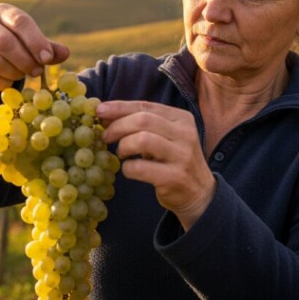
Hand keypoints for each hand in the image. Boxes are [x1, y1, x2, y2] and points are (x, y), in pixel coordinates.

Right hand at [0, 3, 68, 110]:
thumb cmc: (17, 46)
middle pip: (4, 42)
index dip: (35, 41)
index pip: (20, 22)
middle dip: (24, 60)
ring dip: (12, 73)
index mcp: (3, 11)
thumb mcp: (33, 44)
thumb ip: (49, 48)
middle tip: (36, 72)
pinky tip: (8, 83)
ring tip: (22, 76)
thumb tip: (65, 53)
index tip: (47, 58)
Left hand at [97, 100, 215, 230]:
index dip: (119, 107)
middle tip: (105, 136)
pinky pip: (140, 168)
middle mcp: (185, 134)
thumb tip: (105, 114)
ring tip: (121, 153)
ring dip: (123, 146)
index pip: (145, 106)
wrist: (199, 193)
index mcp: (182, 118)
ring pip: (142, 140)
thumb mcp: (165, 137)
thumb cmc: (173, 160)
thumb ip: (142, 124)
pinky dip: (127, 168)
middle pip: (143, 120)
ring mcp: (182, 156)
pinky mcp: (175, 177)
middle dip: (118, 126)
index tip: (99, 110)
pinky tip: (129, 170)